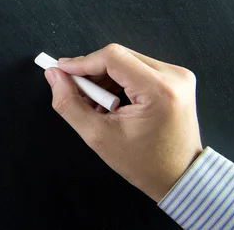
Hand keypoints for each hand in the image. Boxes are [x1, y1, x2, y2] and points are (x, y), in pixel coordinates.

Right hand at [44, 43, 202, 201]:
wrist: (180, 176)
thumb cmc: (142, 163)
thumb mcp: (98, 136)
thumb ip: (70, 103)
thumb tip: (53, 74)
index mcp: (159, 90)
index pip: (112, 57)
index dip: (82, 62)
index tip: (60, 71)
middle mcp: (174, 75)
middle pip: (119, 56)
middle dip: (93, 72)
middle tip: (77, 93)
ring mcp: (178, 75)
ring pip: (127, 60)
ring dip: (105, 77)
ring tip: (97, 105)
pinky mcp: (177, 78)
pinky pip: (138, 67)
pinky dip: (119, 80)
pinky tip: (112, 102)